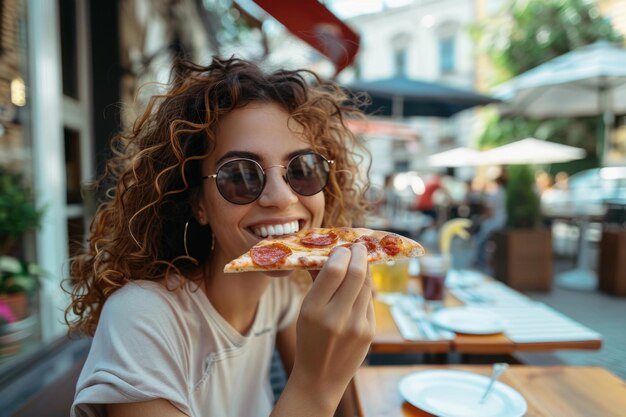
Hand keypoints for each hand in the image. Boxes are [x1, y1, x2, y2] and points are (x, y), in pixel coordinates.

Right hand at [291, 244, 374, 408]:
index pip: (334, 270)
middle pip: (356, 274)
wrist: (320, 379)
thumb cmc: (309, 340)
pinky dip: (364, 288)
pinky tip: (360, 284)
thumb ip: (318, 283)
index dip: (342, 253)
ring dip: (364, 269)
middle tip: (357, 247)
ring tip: (359, 260)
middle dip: (359, 255)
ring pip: (366, 285)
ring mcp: (356, 326)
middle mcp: (336, 317)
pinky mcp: (369, 332)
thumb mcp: (305, 311)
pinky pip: (369, 301)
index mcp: (313, 310)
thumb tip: (328, 254)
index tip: (342, 247)